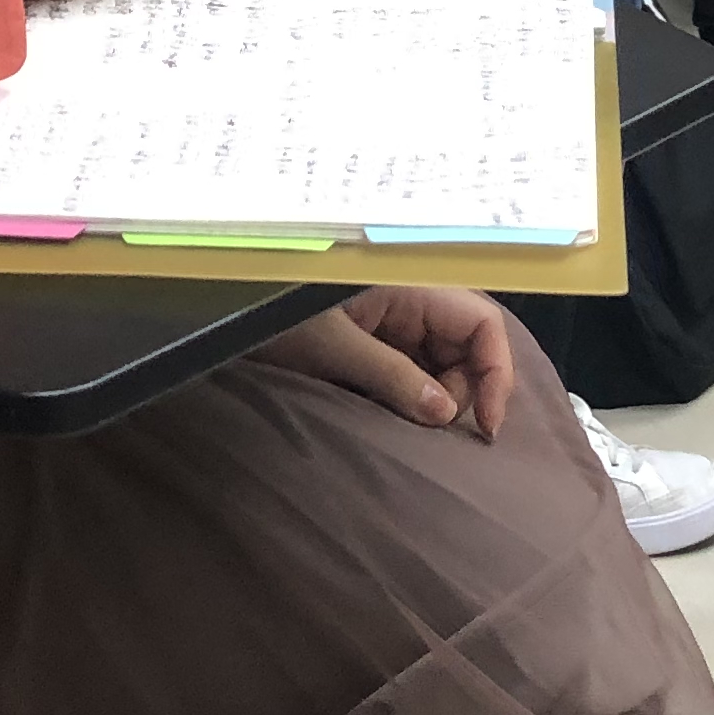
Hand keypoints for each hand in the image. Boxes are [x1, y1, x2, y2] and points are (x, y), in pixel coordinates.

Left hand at [253, 285, 522, 438]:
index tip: (486, 427)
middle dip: (464, 391)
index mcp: (410, 285)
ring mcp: (391, 320)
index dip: (496, 373)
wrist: (217, 307)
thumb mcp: (334, 349)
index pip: (482, 322)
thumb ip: (392, 377)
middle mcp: (409, 299)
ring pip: (441, 361)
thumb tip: (446, 413)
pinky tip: (393, 416)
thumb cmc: (274, 316)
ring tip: (406, 425)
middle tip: (431, 429)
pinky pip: (412, 368)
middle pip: (467, 346)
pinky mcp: (372, 340)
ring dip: (435, 398)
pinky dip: (412, 396)